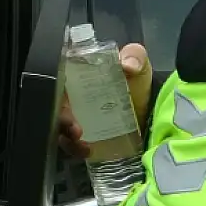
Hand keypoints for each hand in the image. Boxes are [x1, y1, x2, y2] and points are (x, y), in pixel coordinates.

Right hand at [58, 43, 152, 158]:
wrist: (150, 109)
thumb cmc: (137, 81)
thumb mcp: (138, 62)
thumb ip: (135, 56)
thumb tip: (127, 65)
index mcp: (78, 74)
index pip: (57, 77)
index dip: (55, 85)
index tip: (62, 95)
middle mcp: (71, 96)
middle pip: (55, 105)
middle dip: (60, 116)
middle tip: (75, 126)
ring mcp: (75, 118)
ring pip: (59, 125)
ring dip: (64, 134)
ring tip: (79, 140)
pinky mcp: (82, 138)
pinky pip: (69, 143)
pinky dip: (73, 148)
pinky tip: (86, 149)